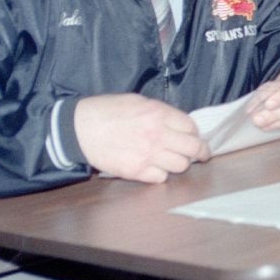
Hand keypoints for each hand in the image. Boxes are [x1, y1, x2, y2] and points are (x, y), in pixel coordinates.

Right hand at [74, 93, 207, 182]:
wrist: (78, 128)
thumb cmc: (106, 111)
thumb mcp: (138, 102)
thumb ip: (160, 112)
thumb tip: (177, 123)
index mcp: (159, 114)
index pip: (191, 127)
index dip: (194, 132)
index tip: (192, 136)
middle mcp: (157, 135)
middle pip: (194, 148)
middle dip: (200, 151)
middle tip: (201, 154)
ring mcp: (148, 155)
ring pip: (181, 166)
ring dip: (180, 163)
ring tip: (173, 160)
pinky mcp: (136, 171)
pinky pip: (161, 178)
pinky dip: (161, 174)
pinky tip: (155, 168)